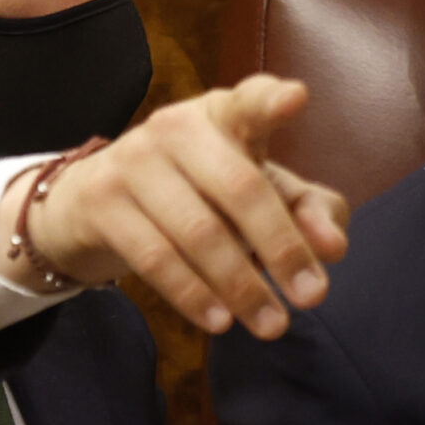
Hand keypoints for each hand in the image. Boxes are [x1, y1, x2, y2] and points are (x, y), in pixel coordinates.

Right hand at [0, 75, 349, 337]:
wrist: (92, 203)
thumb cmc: (195, 194)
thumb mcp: (255, 195)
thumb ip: (307, 213)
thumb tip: (333, 247)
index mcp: (223, 115)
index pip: (249, 100)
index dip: (271, 100)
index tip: (297, 99)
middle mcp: (177, 126)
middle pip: (240, 187)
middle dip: (282, 247)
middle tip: (313, 297)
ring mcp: (134, 160)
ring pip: (199, 231)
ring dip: (241, 286)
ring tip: (272, 325)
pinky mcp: (101, 201)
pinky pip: (155, 256)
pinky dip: (192, 294)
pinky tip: (220, 321)